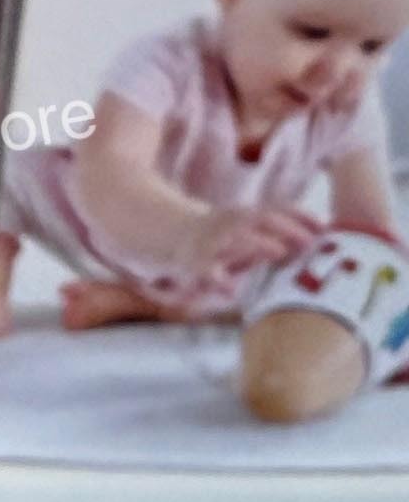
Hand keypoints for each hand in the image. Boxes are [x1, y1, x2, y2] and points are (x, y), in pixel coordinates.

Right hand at [184, 201, 323, 278]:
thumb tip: (325, 239)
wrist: (175, 233)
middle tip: (310, 242)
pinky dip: (218, 280)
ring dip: (258, 243)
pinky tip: (232, 292)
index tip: (325, 226)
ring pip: (236, 240)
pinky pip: (207, 271)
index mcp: (247, 215)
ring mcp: (213, 241)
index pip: (279, 210)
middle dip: (286, 228)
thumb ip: (280, 234)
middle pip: (261, 219)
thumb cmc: (225, 237)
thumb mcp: (250, 229)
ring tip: (278, 251)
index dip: (302, 216)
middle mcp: (231, 223)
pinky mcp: (196, 262)